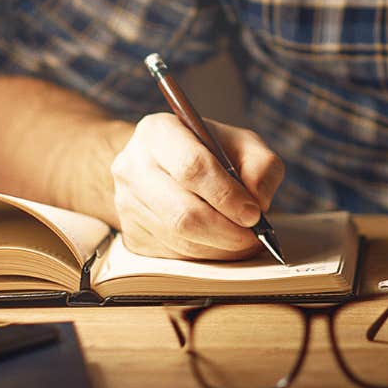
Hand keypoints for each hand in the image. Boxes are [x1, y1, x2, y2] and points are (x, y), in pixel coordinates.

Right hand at [110, 113, 284, 260]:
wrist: (166, 166)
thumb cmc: (209, 152)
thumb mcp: (242, 144)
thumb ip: (261, 165)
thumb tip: (258, 201)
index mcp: (158, 131)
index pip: (191, 167)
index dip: (226, 195)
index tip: (253, 214)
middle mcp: (132, 166)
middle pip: (182, 212)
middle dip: (225, 231)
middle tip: (253, 237)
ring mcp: (126, 203)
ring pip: (178, 239)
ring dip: (218, 247)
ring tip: (243, 242)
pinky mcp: (130, 234)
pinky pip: (172, 256)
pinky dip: (204, 256)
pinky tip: (221, 245)